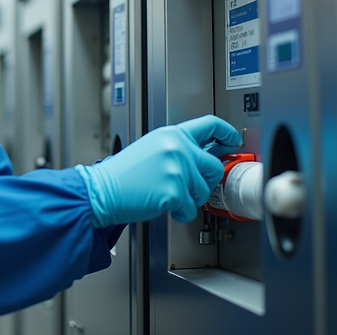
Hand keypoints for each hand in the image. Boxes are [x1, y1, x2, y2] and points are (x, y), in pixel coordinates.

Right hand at [75, 115, 241, 226]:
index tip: (234, 139)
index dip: (227, 132)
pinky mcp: (174, 192)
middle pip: (214, 166)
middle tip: (187, 185)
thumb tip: (201, 157)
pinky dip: (179, 212)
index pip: (209, 125)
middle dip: (204, 180)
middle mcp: (177, 148)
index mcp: (171, 135)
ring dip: (189, 199)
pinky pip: (190, 209)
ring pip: (204, 191)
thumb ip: (177, 148)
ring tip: (166, 194)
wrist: (102, 190)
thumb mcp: (151, 148)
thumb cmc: (123, 174)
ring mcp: (177, 170)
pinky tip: (161, 203)